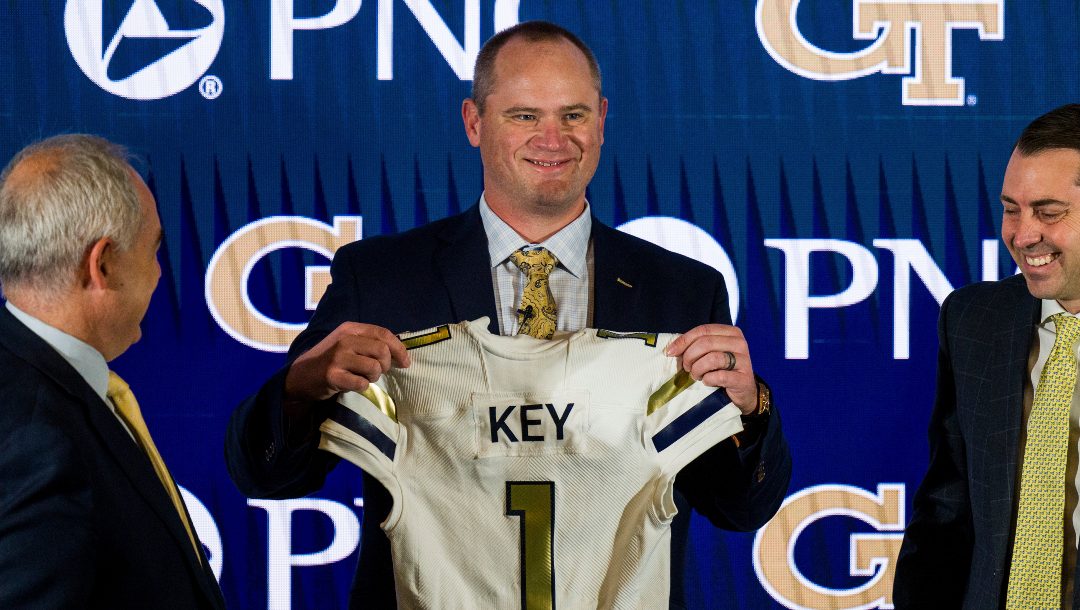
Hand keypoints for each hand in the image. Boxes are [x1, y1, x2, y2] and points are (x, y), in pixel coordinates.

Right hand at [284, 322, 409, 405]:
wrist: (300, 376)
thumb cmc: (330, 360)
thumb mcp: (348, 344)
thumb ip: (370, 343)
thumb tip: (400, 353)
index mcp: (350, 329)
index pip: (384, 334)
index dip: (399, 349)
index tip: (406, 362)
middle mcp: (344, 340)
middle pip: (383, 351)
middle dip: (386, 365)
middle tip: (378, 372)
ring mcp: (338, 357)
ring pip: (374, 367)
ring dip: (374, 377)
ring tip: (363, 377)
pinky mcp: (332, 376)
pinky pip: (362, 383)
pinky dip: (362, 387)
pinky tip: (352, 384)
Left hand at [665, 324, 757, 414]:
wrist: (744, 392)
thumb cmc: (723, 370)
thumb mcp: (711, 353)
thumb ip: (696, 346)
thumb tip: (672, 349)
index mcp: (731, 332)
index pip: (703, 330)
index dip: (684, 340)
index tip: (670, 352)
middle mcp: (739, 343)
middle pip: (706, 343)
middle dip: (690, 356)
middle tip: (686, 367)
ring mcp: (744, 360)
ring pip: (712, 358)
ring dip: (698, 369)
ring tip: (696, 375)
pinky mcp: (743, 378)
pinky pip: (719, 376)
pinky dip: (708, 380)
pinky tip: (708, 382)